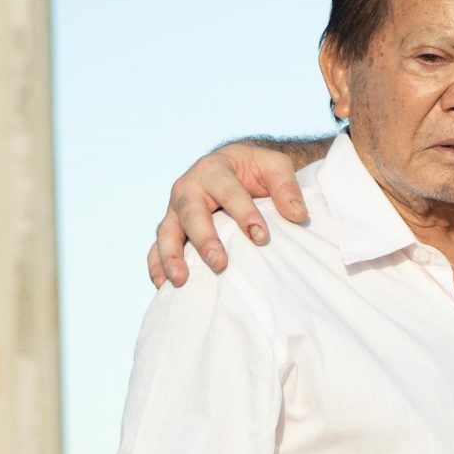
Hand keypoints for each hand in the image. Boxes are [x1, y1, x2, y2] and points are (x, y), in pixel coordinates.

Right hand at [149, 143, 302, 286]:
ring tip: (181, 280)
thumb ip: (287, 187)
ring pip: (167, 232)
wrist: (232, 166)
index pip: (228, 191)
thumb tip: (298, 215)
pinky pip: (156, 248)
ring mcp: (175, 209)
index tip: (261, 237)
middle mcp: (188, 187)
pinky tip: (163, 287)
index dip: (243, 213)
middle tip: (219, 263)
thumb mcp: (275, 166)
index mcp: (214, 168)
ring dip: (171, 256)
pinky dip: (156, 266)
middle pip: (191, 212)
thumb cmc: (254, 169)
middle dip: (204, 239)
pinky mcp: (170, 228)